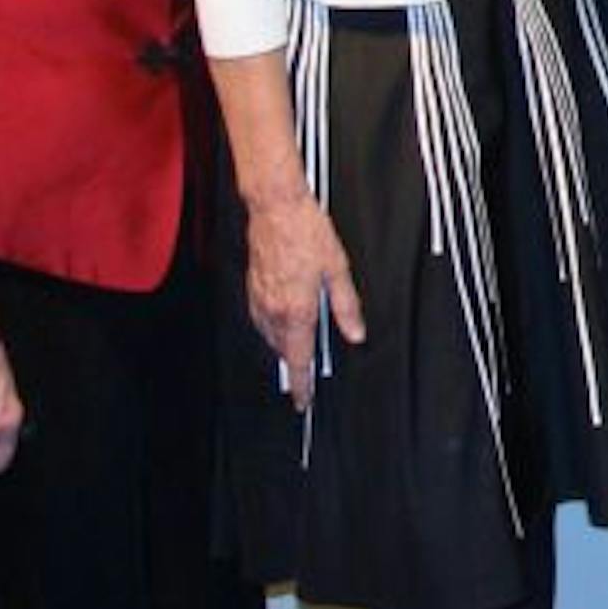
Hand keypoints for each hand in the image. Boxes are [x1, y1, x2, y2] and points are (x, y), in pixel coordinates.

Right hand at [244, 188, 366, 407]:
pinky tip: (285, 317)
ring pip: (271, 336)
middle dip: (295, 363)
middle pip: (284, 350)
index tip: (302, 401)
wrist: (276, 207)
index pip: (298, 360)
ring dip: (285, 344)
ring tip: (300, 343)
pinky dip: (273, 326)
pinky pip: (261, 319)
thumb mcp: (338, 268)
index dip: (301, 385)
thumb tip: (355, 332)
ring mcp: (259, 299)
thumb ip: (346, 306)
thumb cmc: (306, 232)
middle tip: (308, 371)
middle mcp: (274, 310)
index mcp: (297, 310)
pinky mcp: (252, 288)